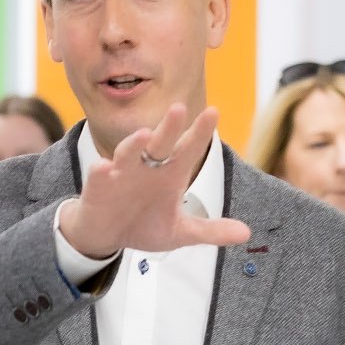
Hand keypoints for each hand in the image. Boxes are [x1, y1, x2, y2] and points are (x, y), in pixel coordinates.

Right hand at [57, 103, 249, 259]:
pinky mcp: (98, 187)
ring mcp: (122, 174)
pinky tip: (104, 167)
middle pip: (160, 143)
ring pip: (128, 152)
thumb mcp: (179, 231)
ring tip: (145, 135)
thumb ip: (210, 230)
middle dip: (169, 126)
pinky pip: (99, 176)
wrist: (107, 236)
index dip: (200, 131)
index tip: (213, 112)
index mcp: (170, 173)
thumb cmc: (143, 225)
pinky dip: (101, 171)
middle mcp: (147, 167)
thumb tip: (246, 233)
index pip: (189, 148)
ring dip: (135, 143)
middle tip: (179, 108)